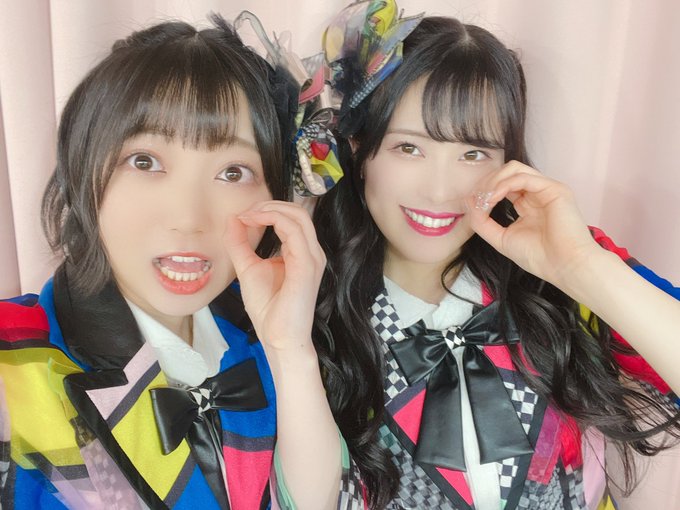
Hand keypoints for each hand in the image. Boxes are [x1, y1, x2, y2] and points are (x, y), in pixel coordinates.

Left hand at [224, 201, 325, 351]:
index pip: (291, 218)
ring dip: (270, 209)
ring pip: (298, 216)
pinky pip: (293, 231)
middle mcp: (311, 252)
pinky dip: (272, 220)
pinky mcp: (307, 265)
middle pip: (298, 211)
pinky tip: (254, 223)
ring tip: (248, 216)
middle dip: (270, 204)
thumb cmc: (269, 310)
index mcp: (301, 252)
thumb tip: (233, 220)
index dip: (267, 209)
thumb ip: (240, 244)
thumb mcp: (248, 268)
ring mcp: (312, 257)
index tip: (242, 216)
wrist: (279, 339)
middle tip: (246, 212)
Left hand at [466, 161, 600, 288]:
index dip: (484, 191)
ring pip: (514, 169)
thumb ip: (483, 222)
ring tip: (484, 199)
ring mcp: (546, 189)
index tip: (471, 204)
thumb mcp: (501, 238)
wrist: (565, 267)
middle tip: (476, 200)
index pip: (502, 186)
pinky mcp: (555, 189)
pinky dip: (503, 185)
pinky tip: (493, 197)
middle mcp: (537, 194)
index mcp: (527, 204)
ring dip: (493, 181)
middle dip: (486, 184)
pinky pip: (523, 177)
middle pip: (506, 173)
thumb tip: (469, 202)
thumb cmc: (539, 257)